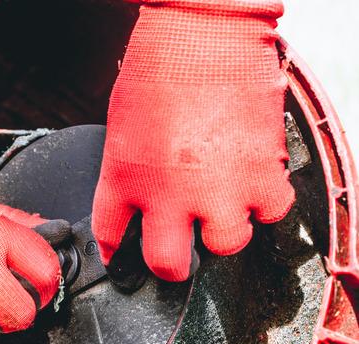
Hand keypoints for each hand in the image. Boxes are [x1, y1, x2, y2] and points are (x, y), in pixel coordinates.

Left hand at [91, 0, 293, 280]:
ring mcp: (218, 189)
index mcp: (127, 181)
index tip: (124, 259)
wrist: (200, 36)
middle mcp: (170, 195)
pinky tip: (253, 181)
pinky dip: (265, 202)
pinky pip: (271, 212)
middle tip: (181, 252)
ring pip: (226, 244)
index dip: (118, 255)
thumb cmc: (158, 71)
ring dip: (224, 229)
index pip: (112, 239)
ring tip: (222, 203)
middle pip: (169, 265)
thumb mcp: (121, 132)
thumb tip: (132, 206)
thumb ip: (126, 176)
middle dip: (174, 267)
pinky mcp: (261, 174)